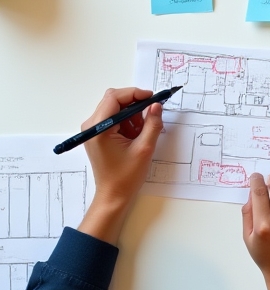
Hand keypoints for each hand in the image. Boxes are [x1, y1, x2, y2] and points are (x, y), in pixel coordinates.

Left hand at [78, 88, 162, 244]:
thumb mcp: (144, 148)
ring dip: (133, 114)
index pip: (114, 97)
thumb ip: (152, 124)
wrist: (113, 195)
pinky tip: (136, 135)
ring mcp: (93, 130)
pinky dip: (128, 121)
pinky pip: (114, 118)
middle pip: (114, 100)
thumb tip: (157, 105)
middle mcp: (92, 125)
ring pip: (116, 108)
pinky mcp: (98, 135)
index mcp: (99, 128)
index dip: (135, 93)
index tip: (153, 99)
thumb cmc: (126, 175)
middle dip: (135, 104)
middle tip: (151, 114)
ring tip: (143, 131)